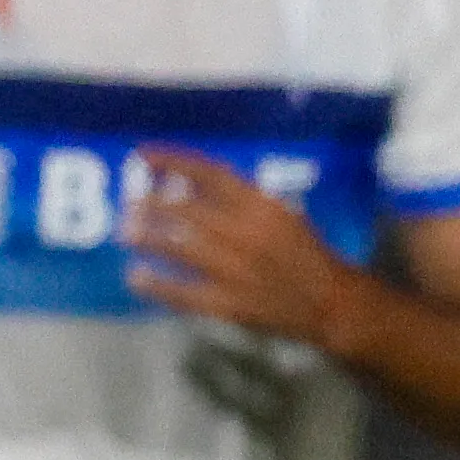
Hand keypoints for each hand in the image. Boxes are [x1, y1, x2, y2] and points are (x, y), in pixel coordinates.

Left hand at [127, 145, 367, 349]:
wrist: (332, 301)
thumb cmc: (301, 254)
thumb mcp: (280, 215)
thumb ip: (240, 200)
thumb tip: (186, 184)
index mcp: (264, 207)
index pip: (212, 174)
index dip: (174, 161)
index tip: (143, 156)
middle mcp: (249, 234)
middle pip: (188, 210)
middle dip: (151, 204)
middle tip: (129, 203)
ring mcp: (237, 270)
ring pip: (180, 248)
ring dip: (148, 238)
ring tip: (128, 232)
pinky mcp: (228, 303)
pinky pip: (182, 292)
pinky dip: (155, 283)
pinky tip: (136, 275)